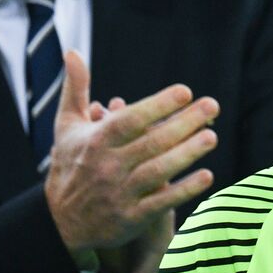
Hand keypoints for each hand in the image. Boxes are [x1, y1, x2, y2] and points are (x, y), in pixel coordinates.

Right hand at [44, 51, 217, 257]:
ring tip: (212, 136)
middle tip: (212, 105)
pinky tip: (208, 176)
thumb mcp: (67, 126)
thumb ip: (75, 89)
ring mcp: (120, 194)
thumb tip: (72, 51)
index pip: (130, 120)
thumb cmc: (70, 163)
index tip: (185, 91)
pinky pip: (161, 203)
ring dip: (187, 154)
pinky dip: (184, 190)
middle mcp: (108, 166)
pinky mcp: (131, 218)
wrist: (59, 222)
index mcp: (96, 141)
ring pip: (158, 171)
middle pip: (151, 143)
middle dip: (183, 123)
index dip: (157, 105)